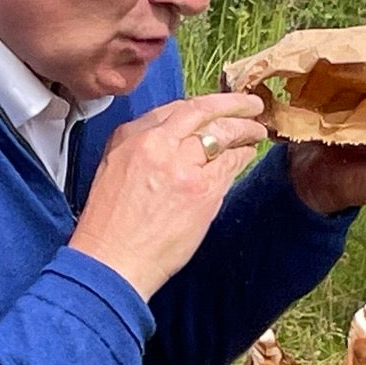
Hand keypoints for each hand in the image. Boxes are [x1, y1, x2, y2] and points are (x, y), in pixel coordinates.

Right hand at [70, 93, 269, 299]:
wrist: (111, 261)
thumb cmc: (108, 227)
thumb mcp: (112, 171)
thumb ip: (141, 149)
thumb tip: (173, 140)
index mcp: (130, 137)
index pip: (174, 108)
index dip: (202, 105)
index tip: (215, 107)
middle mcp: (156, 144)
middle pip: (202, 110)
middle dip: (232, 103)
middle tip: (250, 104)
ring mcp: (181, 165)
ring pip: (223, 132)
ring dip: (245, 129)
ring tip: (257, 130)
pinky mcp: (202, 189)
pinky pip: (230, 163)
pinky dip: (243, 155)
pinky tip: (248, 154)